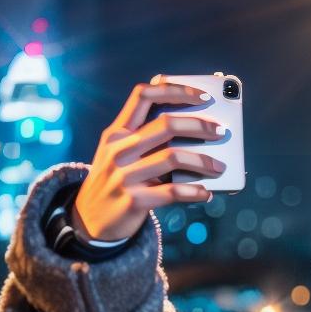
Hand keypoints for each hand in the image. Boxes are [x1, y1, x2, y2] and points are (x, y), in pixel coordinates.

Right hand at [73, 82, 226, 241]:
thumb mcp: (120, 154)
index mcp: (117, 133)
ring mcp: (124, 176)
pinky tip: (207, 192)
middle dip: (199, 125)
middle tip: (221, 131)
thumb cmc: (117, 182)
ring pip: (173, 157)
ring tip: (219, 167)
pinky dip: (195, 191)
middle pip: (166, 125)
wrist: (89, 221)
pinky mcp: (133, 201)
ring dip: (203, 161)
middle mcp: (118, 150)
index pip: (144, 95)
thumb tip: (198, 127)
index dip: (175, 90)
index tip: (202, 96)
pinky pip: (173, 191)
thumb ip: (147, 138)